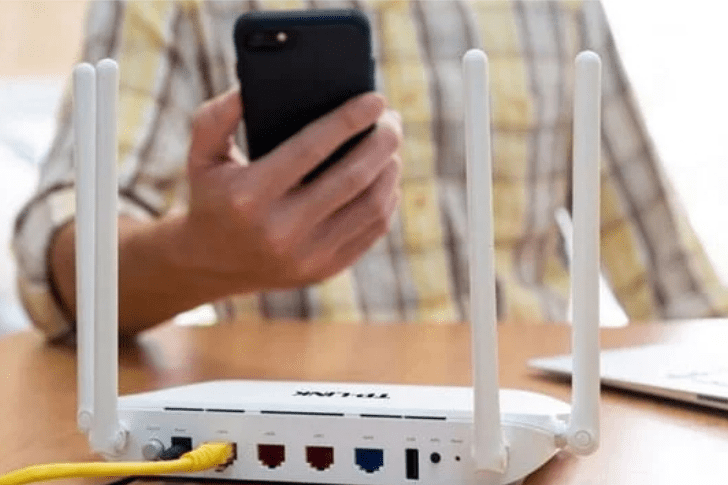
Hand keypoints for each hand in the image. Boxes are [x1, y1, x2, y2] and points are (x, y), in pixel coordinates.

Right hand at [179, 89, 402, 292]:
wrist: (213, 263)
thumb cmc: (212, 196)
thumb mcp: (201, 155)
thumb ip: (215, 117)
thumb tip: (249, 88)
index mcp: (248, 197)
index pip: (310, 149)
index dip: (348, 120)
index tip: (376, 99)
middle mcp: (280, 230)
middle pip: (351, 179)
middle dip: (381, 143)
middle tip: (393, 120)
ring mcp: (307, 256)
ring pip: (370, 207)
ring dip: (390, 170)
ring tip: (391, 145)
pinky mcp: (326, 270)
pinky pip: (371, 231)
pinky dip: (387, 199)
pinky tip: (387, 178)